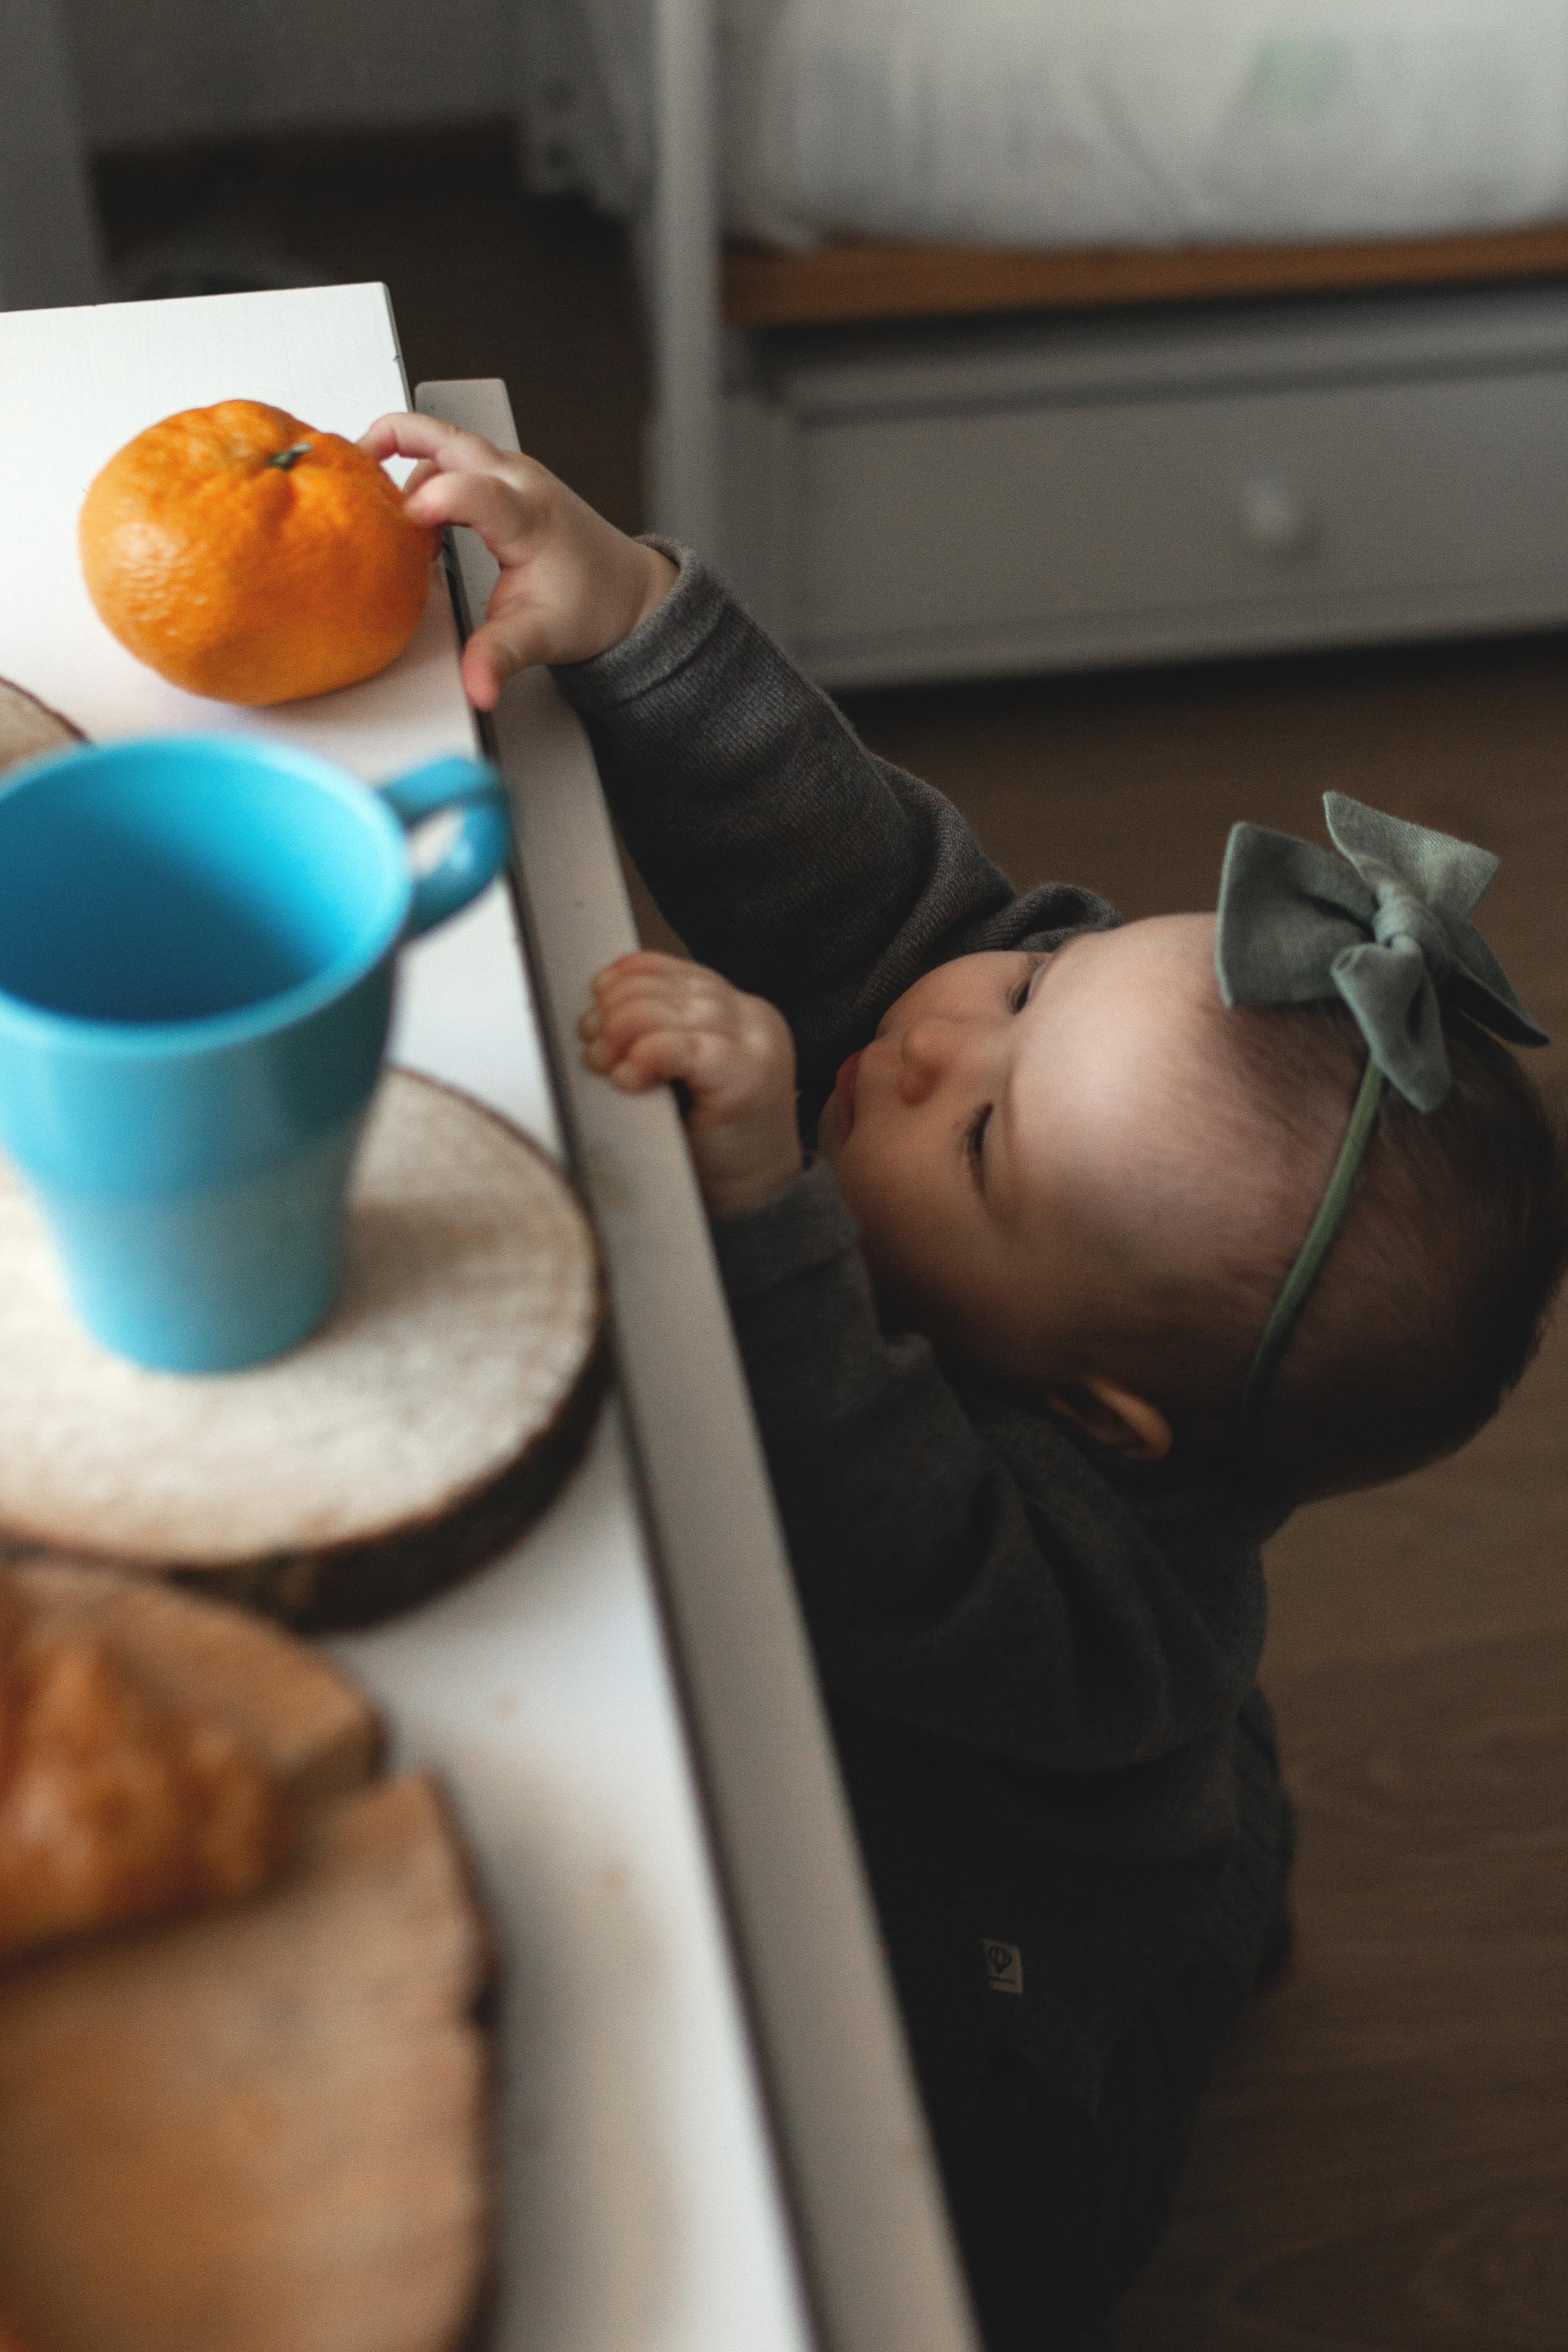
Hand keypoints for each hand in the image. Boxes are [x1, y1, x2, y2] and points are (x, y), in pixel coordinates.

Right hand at [358, 414, 676, 708]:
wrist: (626, 592)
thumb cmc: (590, 606)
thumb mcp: (540, 638)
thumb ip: (500, 659)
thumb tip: (477, 688)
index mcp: (529, 518)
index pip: (472, 490)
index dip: (431, 501)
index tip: (402, 531)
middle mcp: (520, 482)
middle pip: (448, 437)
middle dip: (395, 439)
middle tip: (351, 469)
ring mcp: (511, 472)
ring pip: (446, 442)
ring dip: (405, 462)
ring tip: (380, 510)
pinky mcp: (503, 476)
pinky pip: (453, 456)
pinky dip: (420, 470)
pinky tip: (406, 511)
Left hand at [580, 953, 802, 1217]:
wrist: (753, 1195)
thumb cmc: (709, 1140)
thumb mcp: (676, 1074)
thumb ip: (654, 1035)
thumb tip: (595, 1014)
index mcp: (734, 1009)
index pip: (670, 970)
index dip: (624, 980)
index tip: (595, 1005)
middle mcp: (751, 1018)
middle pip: (668, 988)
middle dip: (617, 1011)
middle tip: (591, 1043)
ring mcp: (756, 1043)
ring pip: (674, 1010)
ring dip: (624, 1032)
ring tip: (602, 1063)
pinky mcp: (749, 1075)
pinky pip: (683, 1047)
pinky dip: (647, 1056)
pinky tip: (628, 1078)